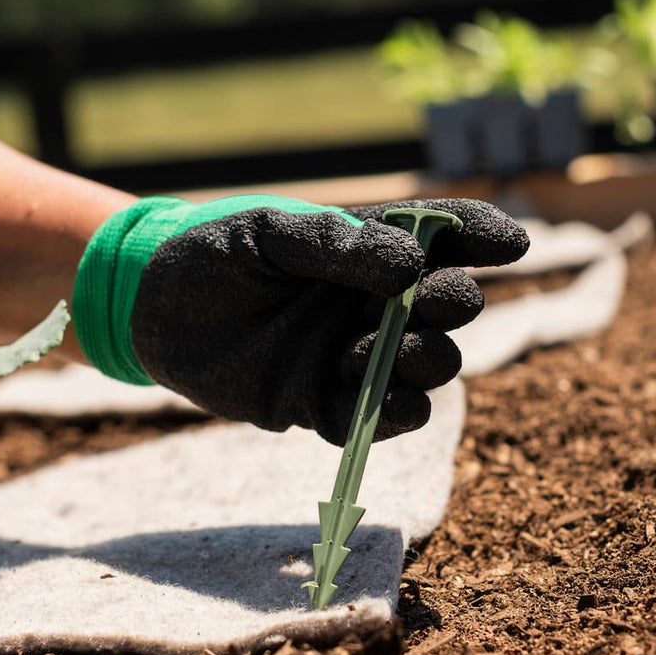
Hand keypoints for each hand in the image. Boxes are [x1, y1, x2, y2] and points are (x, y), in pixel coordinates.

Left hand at [76, 194, 527, 443]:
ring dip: (424, 361)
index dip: (483, 237)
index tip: (508, 244)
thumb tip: (412, 271)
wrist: (147, 311)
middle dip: (454, 304)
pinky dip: (392, 414)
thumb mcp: (267, 234)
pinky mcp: (325, 406)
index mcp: (369, 249)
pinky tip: (382, 401)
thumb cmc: (209, 254)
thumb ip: (336, 247)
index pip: (445, 237)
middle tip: (435, 300)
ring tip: (388, 350)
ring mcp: (354, 356)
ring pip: (427, 369)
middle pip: (450, 308)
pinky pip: (380, 420)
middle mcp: (374, 304)